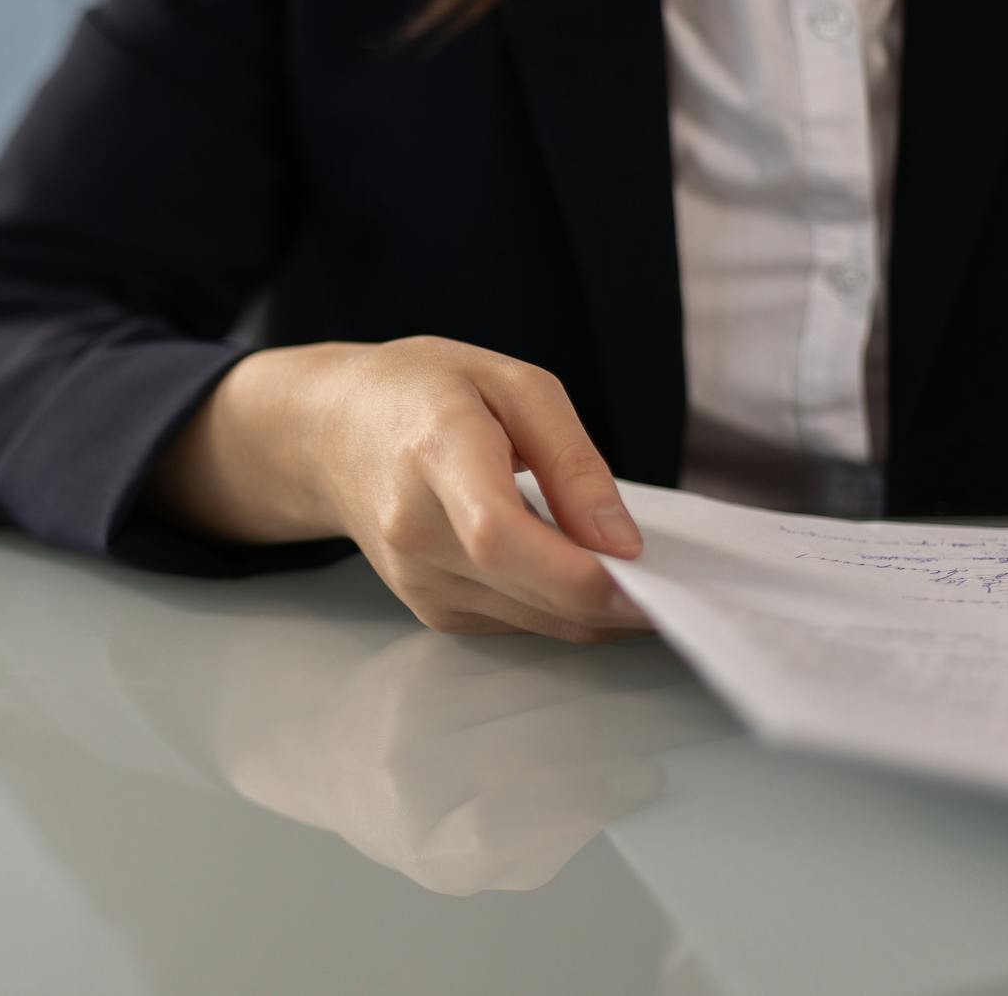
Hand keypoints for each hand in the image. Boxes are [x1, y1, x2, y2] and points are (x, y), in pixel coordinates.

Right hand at [146, 337, 653, 641]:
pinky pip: (517, 624)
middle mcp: (415, 531)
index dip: (581, 571)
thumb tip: (623, 545)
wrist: (329, 432)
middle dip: (616, 599)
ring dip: (594, 607)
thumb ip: (573, 461)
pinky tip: (572, 568)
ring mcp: (416, 579)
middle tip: (678, 580)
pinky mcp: (429, 609)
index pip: (501, 536)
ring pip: (535, 621)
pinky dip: (559, 606)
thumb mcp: (512, 383)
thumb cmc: (421, 392)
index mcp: (435, 454)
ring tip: (627, 565)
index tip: (647, 574)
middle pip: (530, 592)